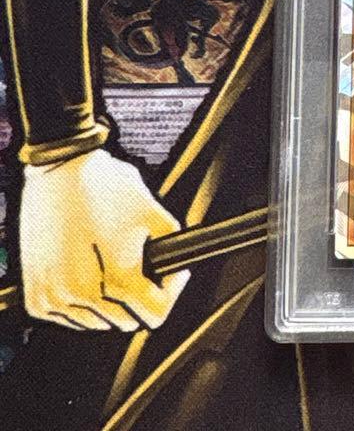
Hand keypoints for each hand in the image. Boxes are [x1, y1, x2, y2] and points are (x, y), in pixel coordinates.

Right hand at [20, 148, 188, 330]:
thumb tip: (177, 264)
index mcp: (117, 278)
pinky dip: (81, 302)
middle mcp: (82, 295)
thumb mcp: (153, 211)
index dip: (170, 292)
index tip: (170, 274)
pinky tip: (89, 272)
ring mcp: (55, 298)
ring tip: (112, 263)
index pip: (155, 315)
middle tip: (142, 265)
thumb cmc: (104, 185)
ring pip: (96, 322)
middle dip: (141, 295)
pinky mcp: (37, 295)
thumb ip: (171, 244)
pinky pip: (67, 316)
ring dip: (110, 302)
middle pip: (126, 321)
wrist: (60, 169)